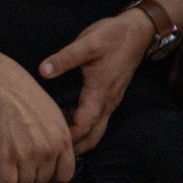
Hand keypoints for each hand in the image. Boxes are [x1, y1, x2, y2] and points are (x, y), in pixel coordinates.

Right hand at [0, 56, 76, 182]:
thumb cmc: (21, 94)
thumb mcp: (52, 113)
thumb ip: (56, 136)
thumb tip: (51, 155)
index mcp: (63, 139)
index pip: (65, 175)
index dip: (51, 177)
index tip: (40, 173)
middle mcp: (48, 150)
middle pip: (42, 182)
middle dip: (30, 178)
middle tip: (18, 170)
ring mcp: (27, 155)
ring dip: (15, 182)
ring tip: (7, 173)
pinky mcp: (6, 157)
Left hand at [38, 10, 152, 152]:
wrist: (138, 32)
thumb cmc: (113, 36)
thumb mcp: (88, 43)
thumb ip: (65, 58)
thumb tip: (43, 71)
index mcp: (100, 92)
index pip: (84, 125)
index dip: (68, 137)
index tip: (48, 141)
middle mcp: (108, 102)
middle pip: (92, 136)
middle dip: (74, 147)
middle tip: (50, 151)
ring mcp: (110, 101)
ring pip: (96, 130)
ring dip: (79, 138)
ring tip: (54, 140)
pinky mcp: (110, 96)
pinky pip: (97, 120)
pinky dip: (83, 127)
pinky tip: (64, 122)